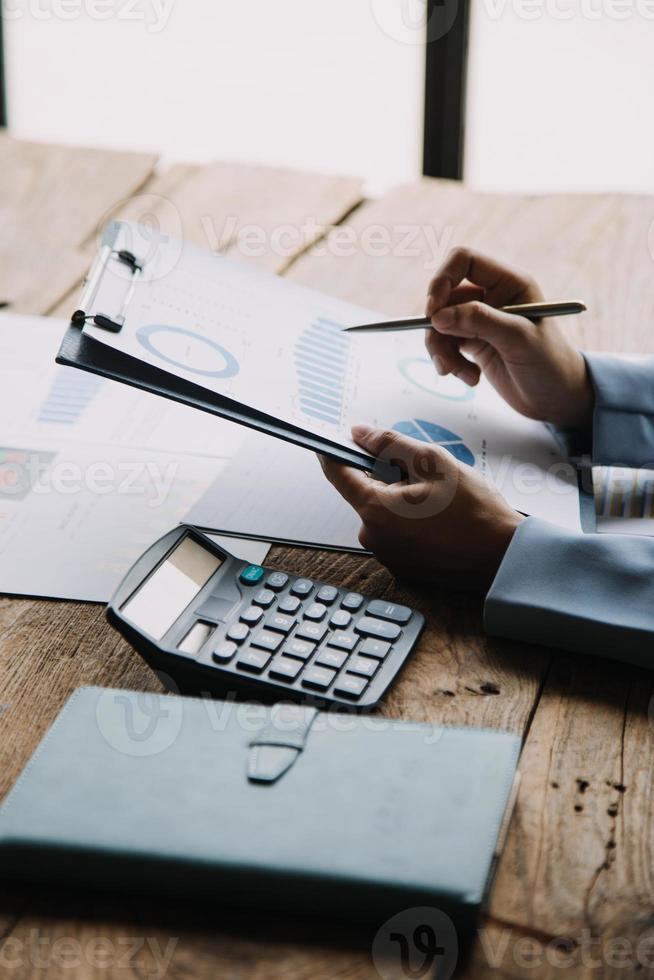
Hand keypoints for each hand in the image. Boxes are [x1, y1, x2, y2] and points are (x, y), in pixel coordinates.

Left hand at [320, 425, 523, 591]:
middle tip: (422, 474)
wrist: (503, 557)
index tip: (330, 439)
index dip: (332, 451)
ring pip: (383, 513)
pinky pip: (396, 533)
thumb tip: (359, 433)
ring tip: (438, 501)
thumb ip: (391, 444)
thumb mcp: (433, 462)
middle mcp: (373, 537)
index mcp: (375, 510)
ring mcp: (387, 555)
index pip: (337, 474)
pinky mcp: (401, 566)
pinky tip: (439, 520)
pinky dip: (409, 521)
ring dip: (401, 499)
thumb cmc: (474, 511)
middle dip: (386, 477)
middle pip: (365, 493)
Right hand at [425, 247, 593, 429]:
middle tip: (443, 355)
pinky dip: (449, 362)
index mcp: (510, 283)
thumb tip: (438, 316)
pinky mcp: (473, 342)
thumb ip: (480, 322)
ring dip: (441, 349)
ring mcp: (481, 319)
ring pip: (441, 323)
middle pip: (445, 296)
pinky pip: (445, 344)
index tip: (433, 311)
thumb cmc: (549, 364)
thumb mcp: (518, 340)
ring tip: (457, 373)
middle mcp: (493, 296)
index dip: (443, 280)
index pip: (464, 260)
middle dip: (438, 327)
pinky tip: (470, 377)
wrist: (556, 399)